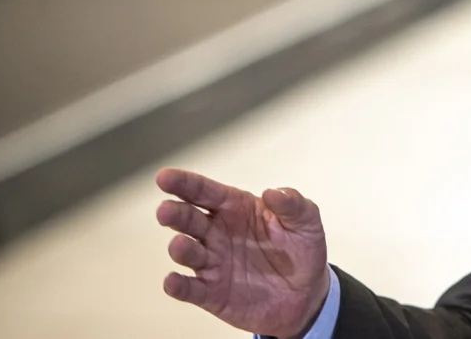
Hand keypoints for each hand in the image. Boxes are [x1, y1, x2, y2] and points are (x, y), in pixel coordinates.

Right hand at [156, 168, 330, 337]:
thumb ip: (292, 204)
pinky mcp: (212, 293)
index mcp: (236, 208)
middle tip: (166, 210)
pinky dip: (178, 286)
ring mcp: (213, 263)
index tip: (164, 177)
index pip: (205, 192)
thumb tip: (272, 192)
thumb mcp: (306, 221)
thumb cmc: (300, 249)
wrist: (306, 293)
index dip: (184, 183)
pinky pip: (191, 289)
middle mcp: (218, 233)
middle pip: (190, 219)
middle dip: (176, 214)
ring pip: (188, 252)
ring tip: (180, 244)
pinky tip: (173, 281)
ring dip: (180, 248)